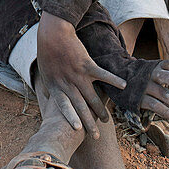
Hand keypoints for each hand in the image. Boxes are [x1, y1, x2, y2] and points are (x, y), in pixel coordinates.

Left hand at [36, 12, 126, 136]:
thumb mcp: (44, 72)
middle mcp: (67, 83)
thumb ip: (48, 87)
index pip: (64, 106)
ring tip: (107, 119)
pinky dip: (113, 80)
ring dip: (100, 109)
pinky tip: (123, 86)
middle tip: (95, 136)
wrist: (53, 33)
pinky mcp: (86, 64)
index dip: (71, 118)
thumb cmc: (47, 51)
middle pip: (79, 107)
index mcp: (56, 85)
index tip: (78, 130)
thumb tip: (47, 98)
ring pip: (91, 96)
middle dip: (88, 122)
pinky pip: (102, 75)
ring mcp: (77, 75)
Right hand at [141, 57, 168, 122]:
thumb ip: (168, 74)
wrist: (118, 79)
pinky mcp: (139, 98)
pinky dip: (168, 113)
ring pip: (166, 96)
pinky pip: (156, 106)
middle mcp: (152, 74)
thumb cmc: (143, 77)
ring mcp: (145, 86)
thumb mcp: (153, 70)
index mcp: (158, 65)